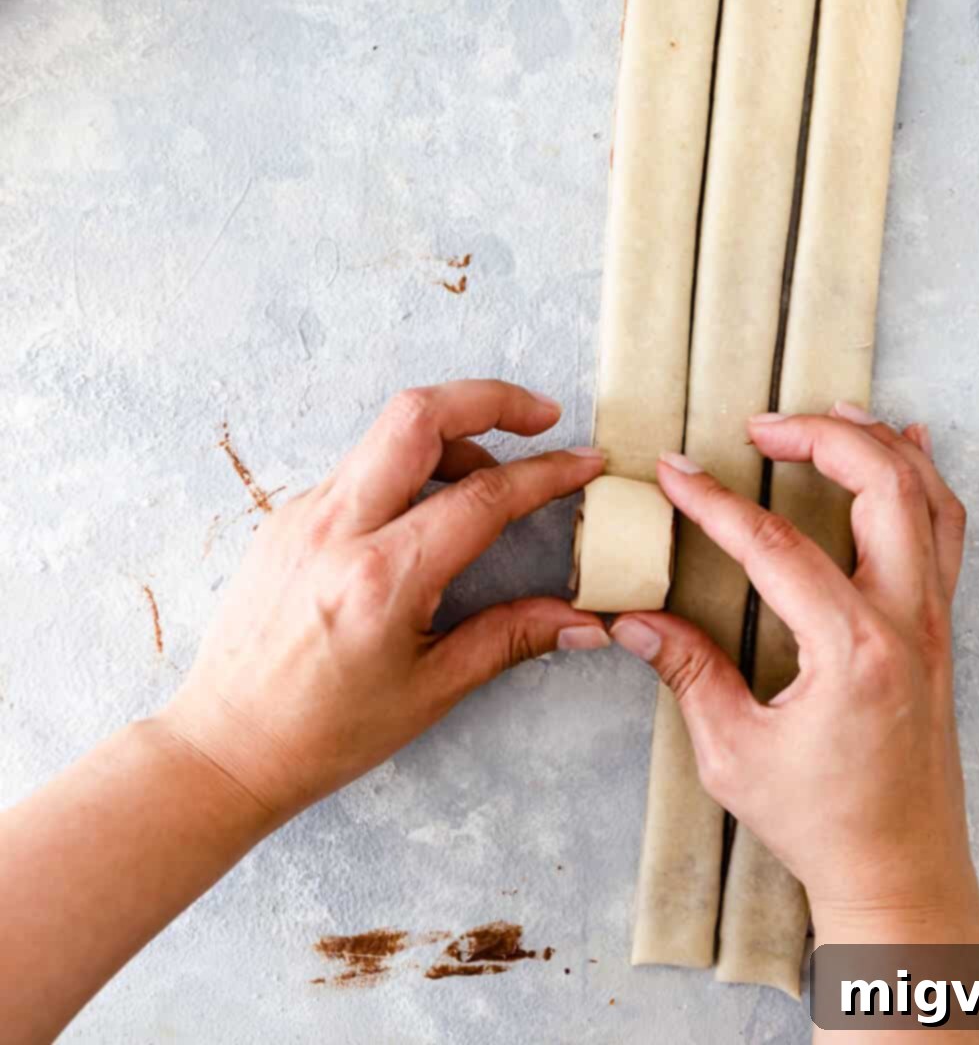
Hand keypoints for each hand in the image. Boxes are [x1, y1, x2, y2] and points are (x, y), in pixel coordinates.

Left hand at [160, 380, 605, 822]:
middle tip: (541, 417)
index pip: (482, 496)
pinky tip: (429, 511)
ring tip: (489, 481)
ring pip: (387, 432)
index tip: (586, 463)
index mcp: (381, 578)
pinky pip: (360, 466)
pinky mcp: (287, 516)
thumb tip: (582, 622)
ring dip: (450, 434)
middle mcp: (337, 529)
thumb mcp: (431, 691)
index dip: (547, 472)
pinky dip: (408, 466)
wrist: (224, 747)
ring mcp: (304, 514)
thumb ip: (511, 639)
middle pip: (419, 413)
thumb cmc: (324, 733)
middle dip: (490, 399)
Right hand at [612, 408, 978, 942]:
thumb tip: (634, 619)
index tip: (675, 473)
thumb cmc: (826, 826)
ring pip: (928, 496)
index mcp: (854, 651)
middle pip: (882, 485)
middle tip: (759, 429)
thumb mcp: (735, 754)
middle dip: (818, 436)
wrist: (901, 874)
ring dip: (878, 442)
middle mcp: (907, 623)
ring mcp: (935, 622)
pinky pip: (946, 530)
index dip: (716, 502)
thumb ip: (688, 672)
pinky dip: (924, 477)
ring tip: (828, 414)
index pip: (776, 544)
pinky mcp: (942, 630)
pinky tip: (903, 448)